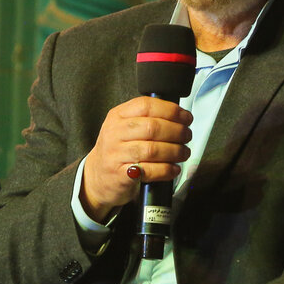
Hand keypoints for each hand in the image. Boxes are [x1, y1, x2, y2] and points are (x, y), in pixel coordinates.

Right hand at [80, 96, 191, 221]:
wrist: (96, 178)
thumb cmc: (117, 151)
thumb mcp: (123, 127)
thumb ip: (144, 118)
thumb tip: (179, 115)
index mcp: (117, 116)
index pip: (146, 105)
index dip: (171, 110)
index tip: (186, 118)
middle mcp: (114, 133)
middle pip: (152, 127)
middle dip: (177, 132)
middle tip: (187, 136)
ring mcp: (115, 155)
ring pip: (153, 150)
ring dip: (175, 151)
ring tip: (184, 153)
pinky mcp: (120, 175)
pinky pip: (149, 171)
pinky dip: (166, 170)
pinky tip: (174, 168)